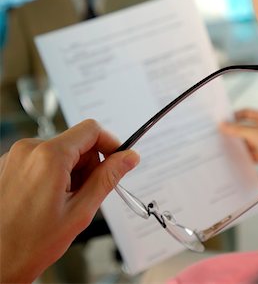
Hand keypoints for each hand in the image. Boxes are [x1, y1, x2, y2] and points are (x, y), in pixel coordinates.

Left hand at [0, 119, 138, 283]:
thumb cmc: (29, 245)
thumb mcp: (79, 212)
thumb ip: (107, 178)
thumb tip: (129, 157)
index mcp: (49, 156)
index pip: (91, 129)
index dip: (109, 144)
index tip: (116, 161)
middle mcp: (29, 148)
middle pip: (75, 142)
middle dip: (87, 165)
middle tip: (85, 195)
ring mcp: (16, 155)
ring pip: (59, 151)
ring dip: (69, 172)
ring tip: (62, 202)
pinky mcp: (8, 163)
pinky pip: (40, 158)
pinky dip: (52, 173)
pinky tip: (47, 199)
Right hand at [220, 109, 257, 193]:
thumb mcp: (257, 134)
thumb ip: (238, 129)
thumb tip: (224, 125)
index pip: (247, 113)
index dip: (235, 116)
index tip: (223, 120)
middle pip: (245, 127)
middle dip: (233, 131)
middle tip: (219, 133)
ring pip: (246, 141)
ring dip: (236, 143)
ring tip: (222, 144)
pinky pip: (249, 153)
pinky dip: (241, 154)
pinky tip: (232, 155)